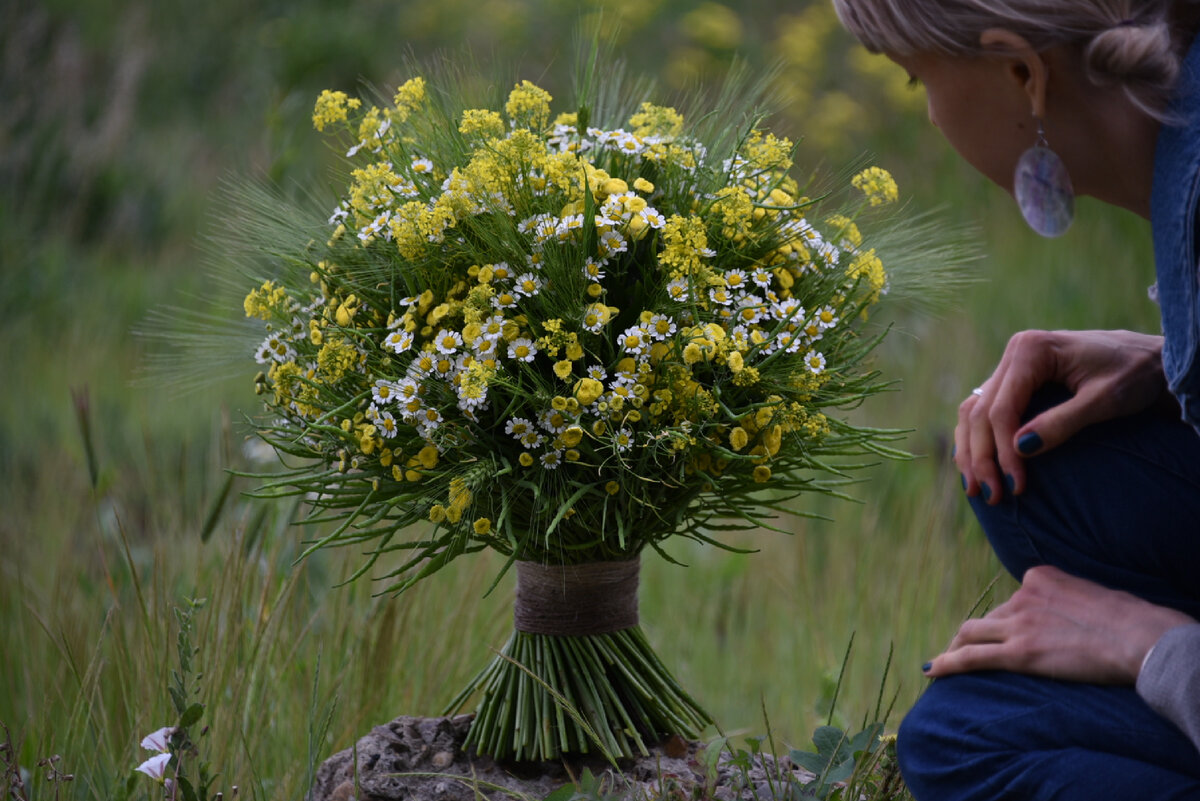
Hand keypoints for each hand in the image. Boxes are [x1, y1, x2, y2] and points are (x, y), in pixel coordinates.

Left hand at [924, 565, 1196, 683]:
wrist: (1138, 637)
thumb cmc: (1131, 620)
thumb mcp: (1094, 595)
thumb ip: (1071, 601)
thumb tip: (1072, 616)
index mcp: (1040, 577)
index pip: (1014, 598)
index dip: (1008, 619)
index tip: (1006, 631)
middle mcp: (1023, 596)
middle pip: (989, 617)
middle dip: (975, 634)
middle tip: (963, 648)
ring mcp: (1018, 623)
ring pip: (972, 633)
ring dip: (955, 647)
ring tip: (944, 662)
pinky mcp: (1019, 653)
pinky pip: (971, 657)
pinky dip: (947, 663)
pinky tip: (932, 670)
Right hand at [956, 329, 1170, 504]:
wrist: (1150, 359)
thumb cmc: (1134, 375)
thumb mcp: (1105, 400)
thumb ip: (1063, 422)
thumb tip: (1021, 448)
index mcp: (1031, 350)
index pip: (1002, 409)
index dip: (1003, 451)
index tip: (1016, 486)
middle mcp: (1014, 354)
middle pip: (981, 412)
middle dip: (982, 457)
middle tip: (990, 495)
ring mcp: (1011, 366)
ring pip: (973, 412)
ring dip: (970, 451)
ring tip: (975, 489)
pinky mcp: (1015, 381)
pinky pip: (984, 411)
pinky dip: (977, 439)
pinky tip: (978, 466)